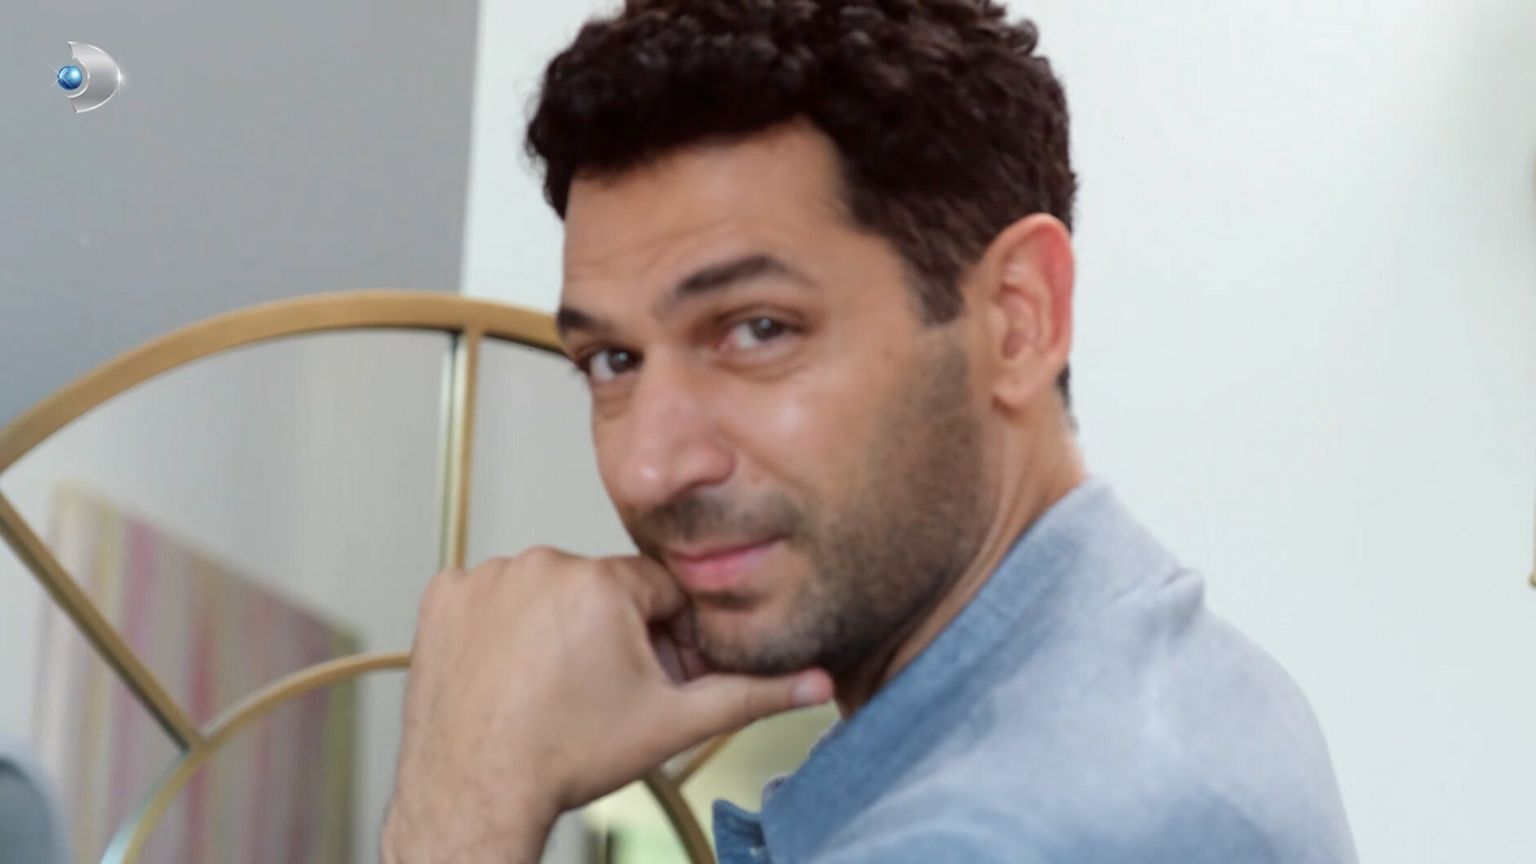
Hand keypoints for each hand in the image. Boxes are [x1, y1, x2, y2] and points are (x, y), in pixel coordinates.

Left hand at [380, 547, 833, 863]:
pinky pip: (489, 595)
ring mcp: (484, 579)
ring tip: (552, 685)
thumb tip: (814, 685)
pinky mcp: (443, 597)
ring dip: (557, 623)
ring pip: (547, 589)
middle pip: (601, 588)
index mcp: (600, 584)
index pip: (658, 590)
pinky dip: (500, 624)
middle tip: (599, 690)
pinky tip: (511, 670)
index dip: (663, 635)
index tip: (648, 675)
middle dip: (610, 630)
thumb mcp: (671, 724)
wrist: (475, 794)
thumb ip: (749, 695)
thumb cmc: (565, 759)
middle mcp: (539, 566)